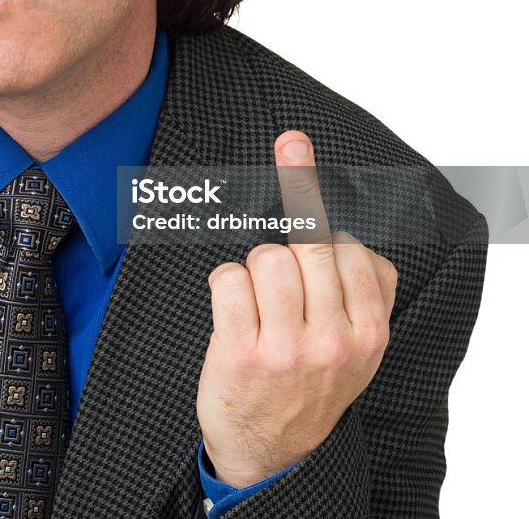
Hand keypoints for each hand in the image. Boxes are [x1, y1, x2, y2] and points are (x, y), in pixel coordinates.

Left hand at [196, 130, 398, 487]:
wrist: (273, 453)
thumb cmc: (309, 382)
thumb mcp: (356, 343)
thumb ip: (359, 283)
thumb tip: (328, 204)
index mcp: (371, 331)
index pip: (349, 242)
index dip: (310, 191)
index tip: (292, 141)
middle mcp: (337, 339)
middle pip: (306, 243)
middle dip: (283, 249)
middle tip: (277, 285)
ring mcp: (290, 349)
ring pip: (267, 257)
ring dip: (252, 270)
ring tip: (257, 307)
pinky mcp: (244, 354)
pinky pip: (228, 279)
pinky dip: (223, 285)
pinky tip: (232, 314)